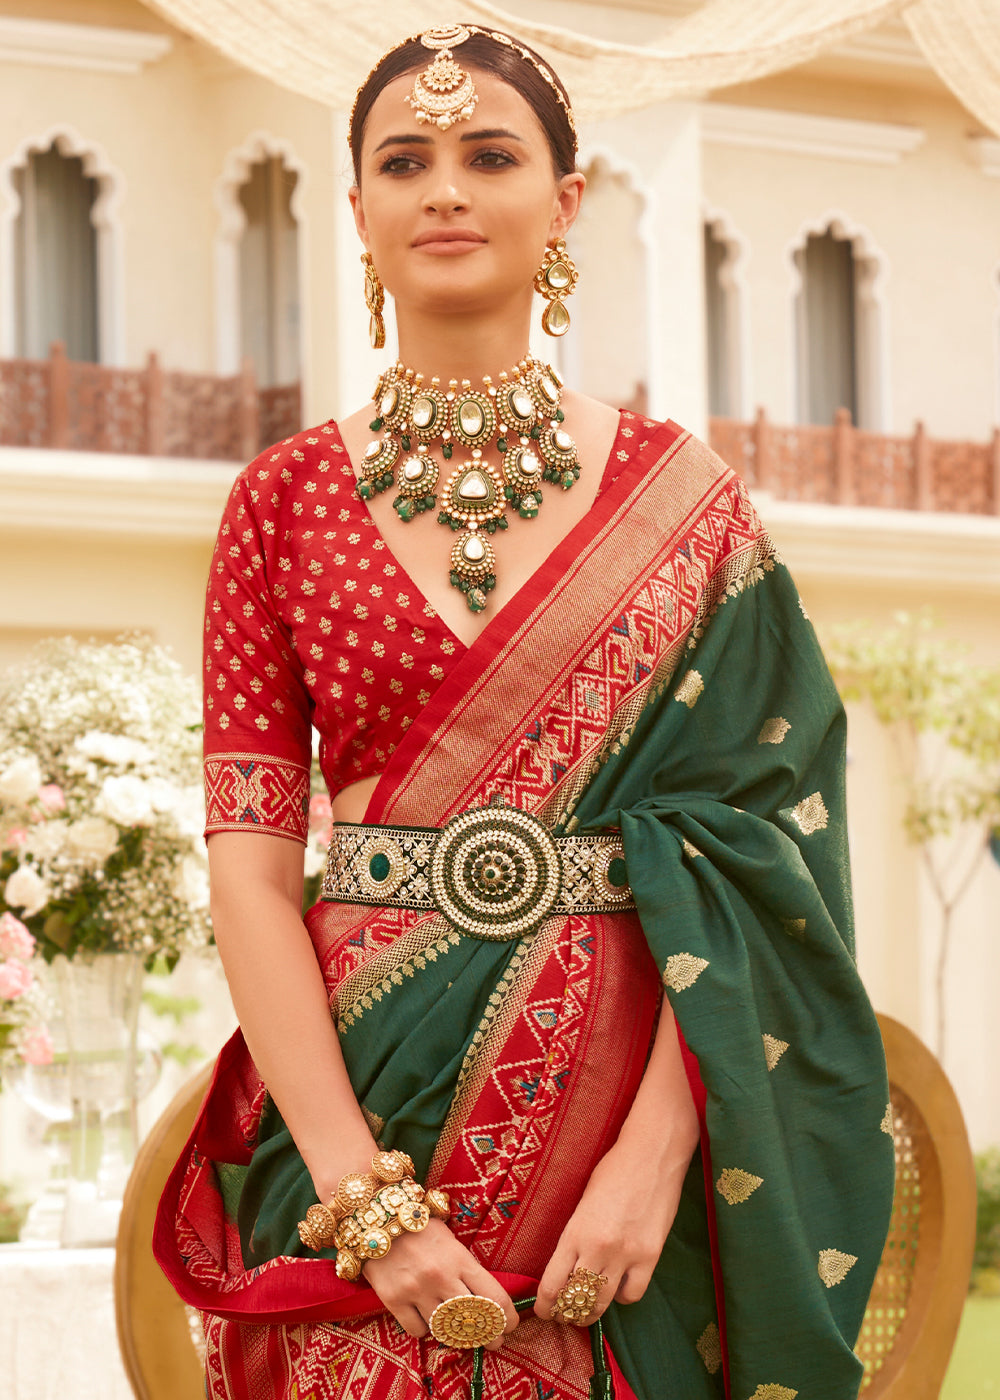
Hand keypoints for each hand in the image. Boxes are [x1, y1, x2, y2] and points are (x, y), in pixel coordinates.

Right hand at [364, 1219, 518, 1350]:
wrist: (378, 1216)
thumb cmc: (420, 1226)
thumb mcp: (451, 1241)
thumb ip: (466, 1268)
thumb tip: (488, 1299)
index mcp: (460, 1259)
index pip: (494, 1297)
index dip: (508, 1317)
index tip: (510, 1325)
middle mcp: (441, 1277)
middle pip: (473, 1321)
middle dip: (488, 1335)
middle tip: (493, 1340)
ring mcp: (416, 1290)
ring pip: (444, 1330)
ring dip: (452, 1332)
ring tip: (456, 1328)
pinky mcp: (394, 1300)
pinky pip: (417, 1330)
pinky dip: (424, 1328)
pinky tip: (424, 1316)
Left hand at [534, 1141, 688, 1323]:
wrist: (652, 1155)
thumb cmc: (613, 1170)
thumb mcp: (583, 1201)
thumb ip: (575, 1235)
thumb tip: (567, 1266)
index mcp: (576, 1231)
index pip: (553, 1283)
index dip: (545, 1304)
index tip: (543, 1309)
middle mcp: (599, 1247)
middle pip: (576, 1300)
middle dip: (566, 1313)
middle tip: (564, 1314)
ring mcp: (627, 1253)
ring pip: (603, 1303)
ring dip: (592, 1312)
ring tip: (587, 1310)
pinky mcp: (651, 1255)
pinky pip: (632, 1294)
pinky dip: (623, 1295)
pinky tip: (619, 1285)